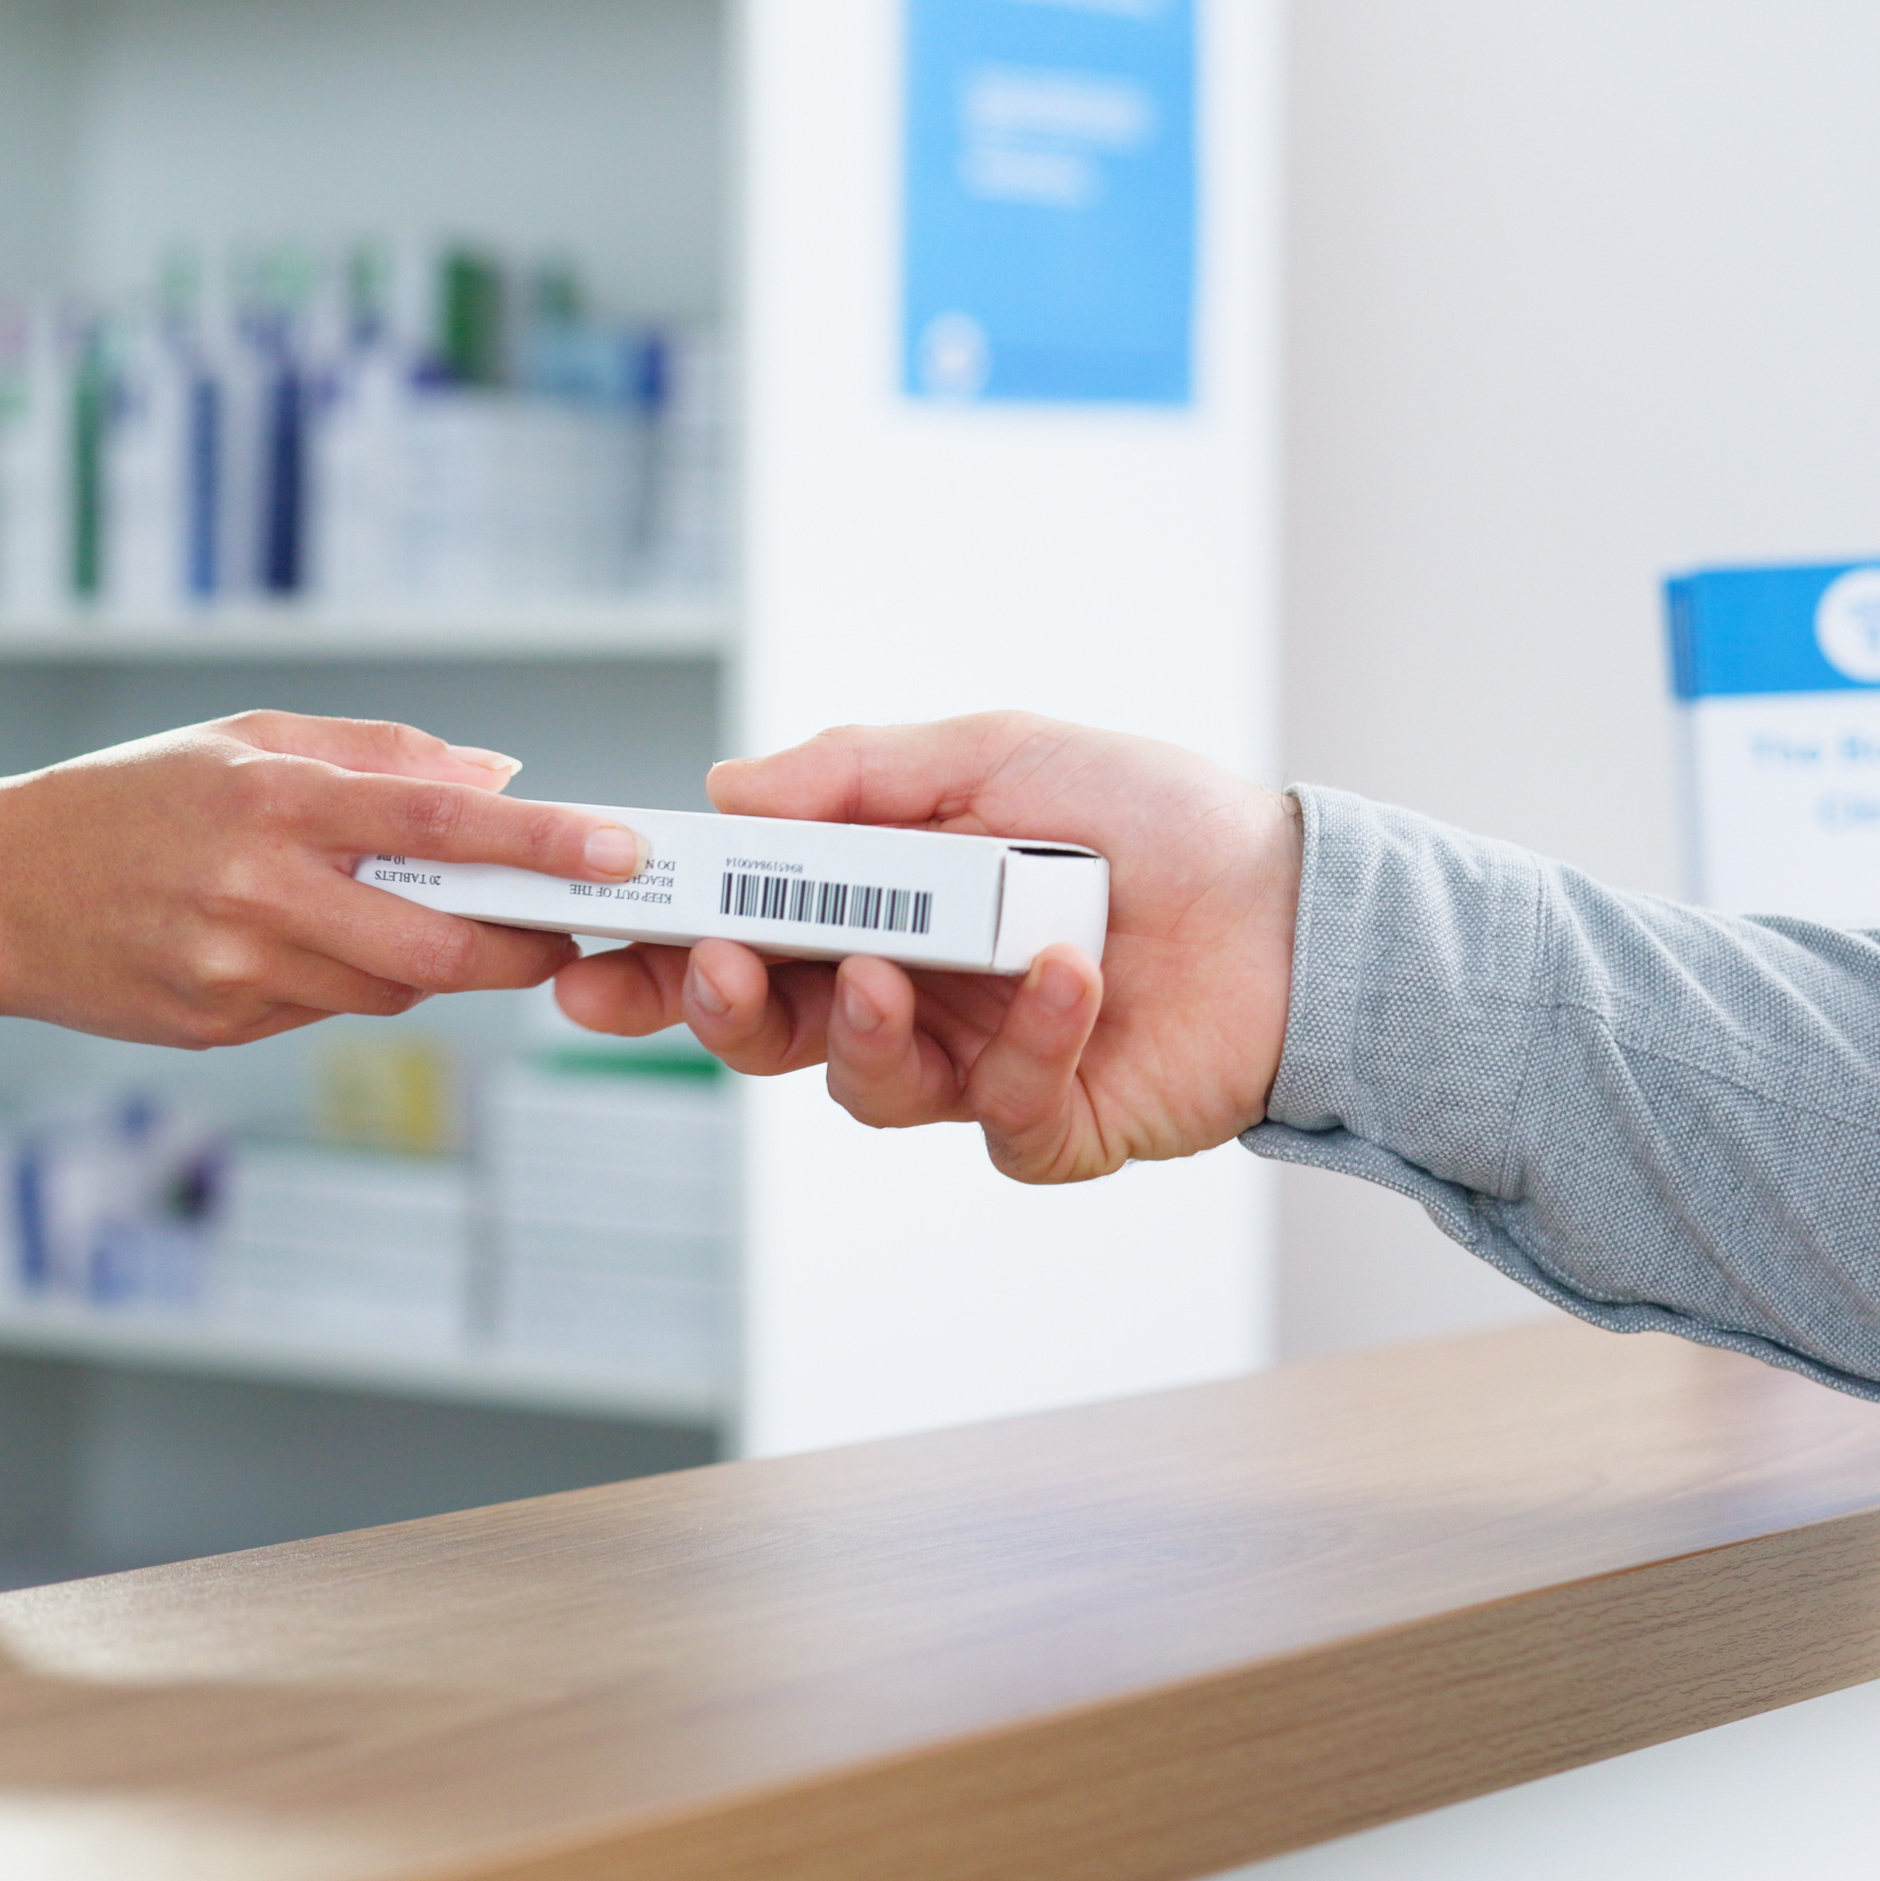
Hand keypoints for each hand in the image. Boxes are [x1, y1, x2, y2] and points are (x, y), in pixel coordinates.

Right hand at [0, 711, 650, 1046]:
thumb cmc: (123, 802)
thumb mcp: (241, 739)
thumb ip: (374, 753)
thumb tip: (496, 773)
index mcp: (270, 798)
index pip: (439, 818)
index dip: (542, 839)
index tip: (616, 850)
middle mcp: (258, 889)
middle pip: (439, 941)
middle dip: (521, 942)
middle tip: (561, 927)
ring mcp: (238, 969)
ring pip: (391, 985)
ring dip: (437, 958)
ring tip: (431, 916)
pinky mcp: (221, 1025)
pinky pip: (328, 1009)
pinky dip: (353, 978)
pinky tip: (316, 943)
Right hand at [551, 712, 1298, 1181]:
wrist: (1294, 902)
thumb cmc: (1147, 817)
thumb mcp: (992, 753)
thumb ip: (852, 777)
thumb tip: (724, 791)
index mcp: (870, 912)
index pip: (734, 944)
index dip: (653, 960)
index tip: (585, 958)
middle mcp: (905, 999)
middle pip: (767, 1035)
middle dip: (720, 1009)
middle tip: (711, 968)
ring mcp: (971, 1071)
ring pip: (864, 1087)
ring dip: (863, 1029)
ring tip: (890, 973)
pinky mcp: (1051, 1127)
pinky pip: (1004, 1118)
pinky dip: (1032, 1046)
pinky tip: (1068, 978)